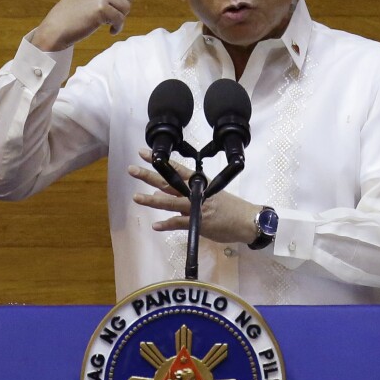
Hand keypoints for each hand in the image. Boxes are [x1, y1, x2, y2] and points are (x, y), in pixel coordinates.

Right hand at [32, 0, 157, 50]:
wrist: (56, 28)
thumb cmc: (73, 16)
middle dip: (123, 8)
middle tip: (109, 16)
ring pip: (127, 7)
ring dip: (120, 19)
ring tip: (105, 22)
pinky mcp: (101, 7)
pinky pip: (120, 19)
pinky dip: (117, 27)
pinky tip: (107, 30)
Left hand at [129, 149, 259, 244]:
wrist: (247, 220)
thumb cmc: (229, 208)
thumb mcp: (209, 196)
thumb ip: (185, 195)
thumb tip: (159, 195)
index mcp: (199, 183)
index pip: (176, 169)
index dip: (160, 161)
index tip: (144, 153)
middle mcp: (196, 192)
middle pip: (169, 183)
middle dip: (149, 176)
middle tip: (132, 169)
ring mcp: (197, 207)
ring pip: (171, 202)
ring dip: (152, 201)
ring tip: (136, 197)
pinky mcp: (200, 223)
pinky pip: (180, 224)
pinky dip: (167, 224)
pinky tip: (156, 226)